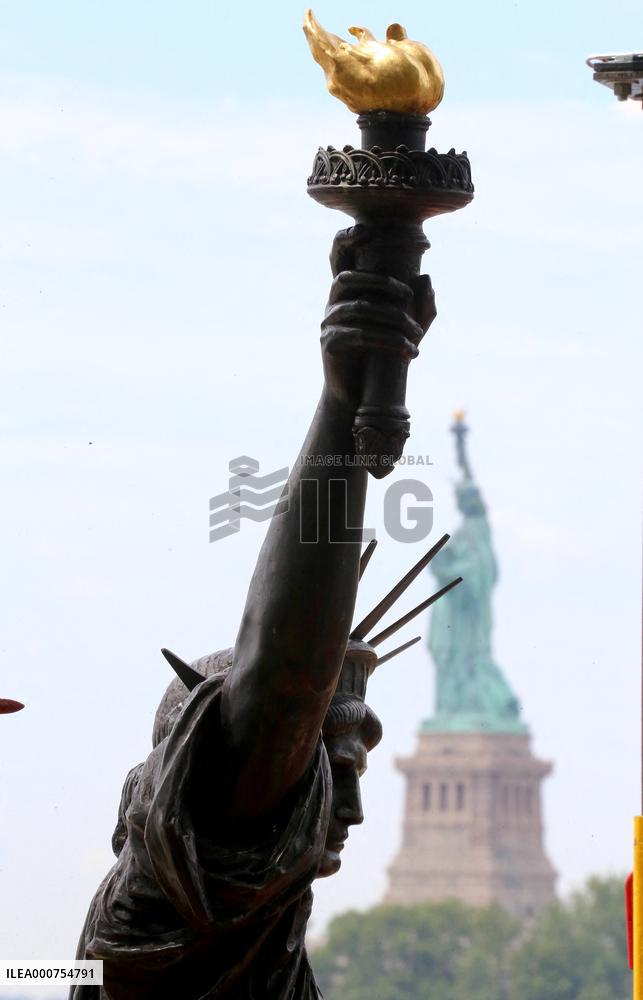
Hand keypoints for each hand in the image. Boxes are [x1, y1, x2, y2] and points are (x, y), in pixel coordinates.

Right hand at [321, 225, 435, 411]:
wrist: (360, 395)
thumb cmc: (383, 356)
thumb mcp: (407, 330)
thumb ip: (421, 306)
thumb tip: (426, 278)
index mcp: (349, 293)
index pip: (338, 257)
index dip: (346, 239)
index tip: (367, 231)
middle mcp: (334, 303)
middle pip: (350, 279)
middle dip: (382, 283)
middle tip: (409, 298)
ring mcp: (328, 323)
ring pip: (360, 309)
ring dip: (393, 320)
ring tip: (417, 337)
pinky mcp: (330, 344)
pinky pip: (358, 335)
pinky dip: (386, 341)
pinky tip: (407, 352)